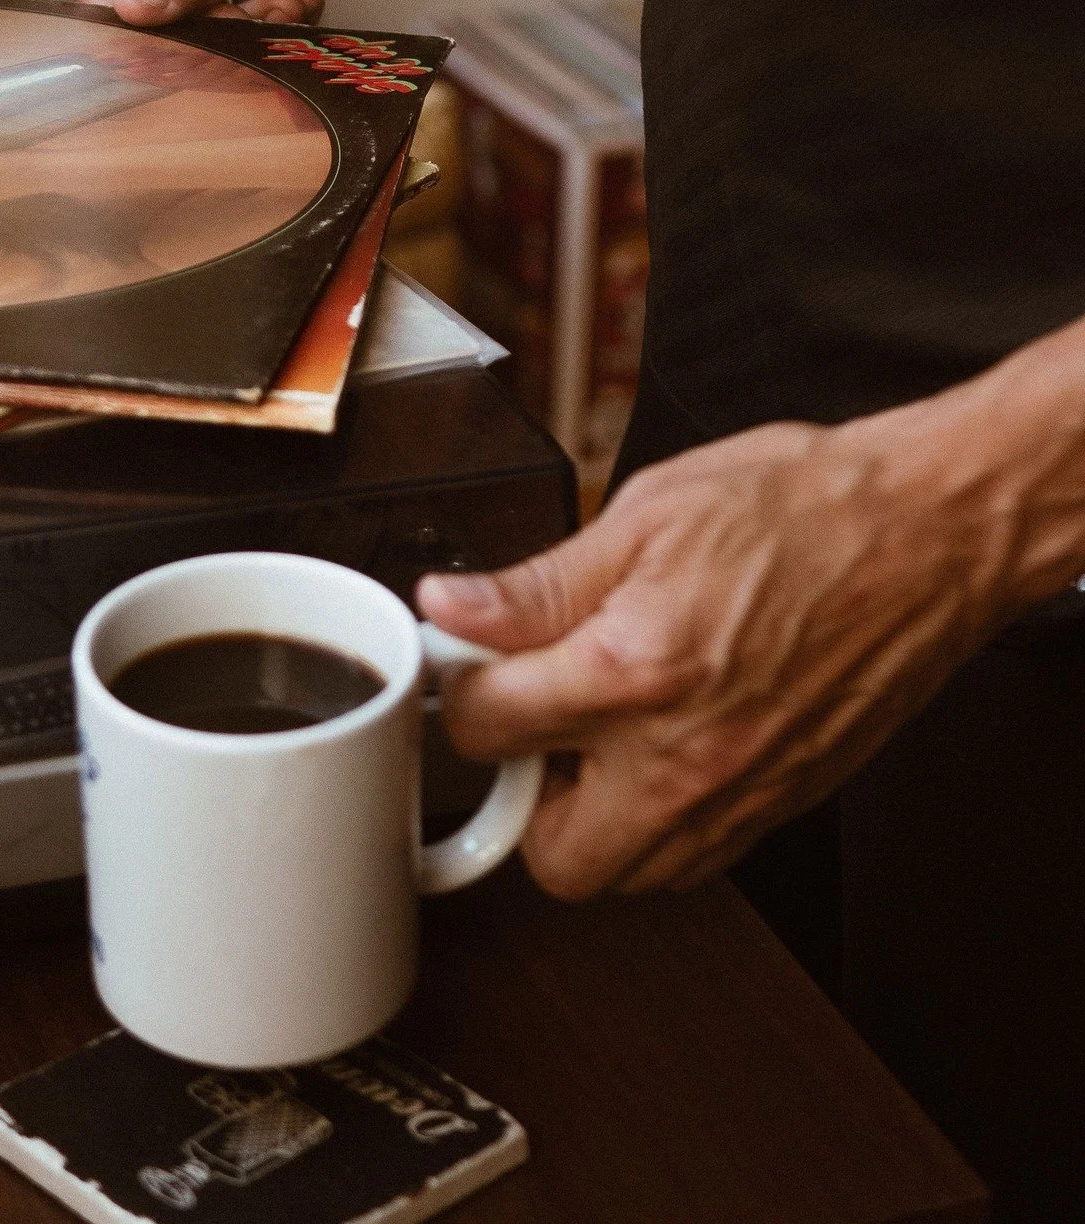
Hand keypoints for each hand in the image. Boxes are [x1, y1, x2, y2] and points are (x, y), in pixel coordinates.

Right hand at [64, 0, 439, 26]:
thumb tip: (129, 11)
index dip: (110, 1)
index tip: (143, 32)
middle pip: (151, 3)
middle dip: (190, 23)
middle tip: (226, 28)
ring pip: (203, 23)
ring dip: (241, 26)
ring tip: (277, 0)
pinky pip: (250, 27)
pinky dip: (277, 21)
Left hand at [417, 408, 1017, 898]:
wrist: (928, 533)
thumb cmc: (805, 509)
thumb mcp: (646, 515)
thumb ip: (539, 584)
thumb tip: (454, 608)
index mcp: (633, 671)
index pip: (487, 725)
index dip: (462, 686)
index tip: (470, 663)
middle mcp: (684, 756)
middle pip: (549, 853)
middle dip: (522, 791)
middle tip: (536, 718)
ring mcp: (740, 794)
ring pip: (626, 874)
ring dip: (591, 817)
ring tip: (603, 731)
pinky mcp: (782, 805)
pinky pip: (694, 860)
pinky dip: (659, 823)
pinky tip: (662, 747)